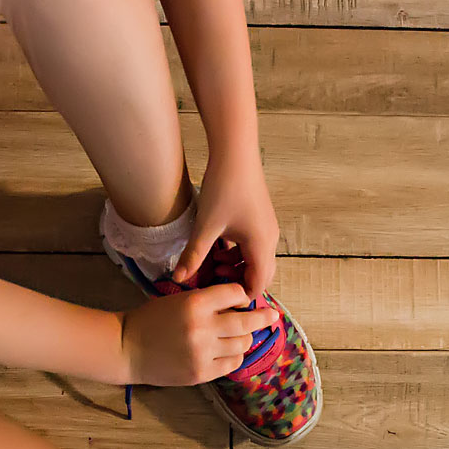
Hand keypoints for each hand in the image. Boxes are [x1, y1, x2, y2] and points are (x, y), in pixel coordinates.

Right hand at [120, 283, 279, 386]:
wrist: (127, 348)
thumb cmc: (152, 320)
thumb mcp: (178, 300)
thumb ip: (207, 302)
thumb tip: (242, 305)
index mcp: (194, 303)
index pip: (235, 293)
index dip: (242, 295)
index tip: (243, 299)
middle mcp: (202, 328)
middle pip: (246, 322)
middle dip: (263, 317)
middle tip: (272, 315)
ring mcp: (203, 352)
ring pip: (242, 344)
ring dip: (244, 338)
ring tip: (238, 336)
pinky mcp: (201, 372)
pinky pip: (232, 363)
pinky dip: (234, 356)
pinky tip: (228, 352)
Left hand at [174, 151, 279, 296]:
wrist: (235, 153)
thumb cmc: (224, 188)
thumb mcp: (205, 226)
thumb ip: (193, 256)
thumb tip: (178, 279)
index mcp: (261, 246)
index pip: (257, 285)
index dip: (239, 295)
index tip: (216, 294)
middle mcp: (269, 239)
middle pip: (259, 274)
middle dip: (236, 280)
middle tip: (212, 278)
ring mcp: (266, 228)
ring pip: (255, 259)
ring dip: (235, 265)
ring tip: (211, 260)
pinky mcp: (259, 219)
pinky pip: (252, 245)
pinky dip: (237, 251)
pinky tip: (217, 245)